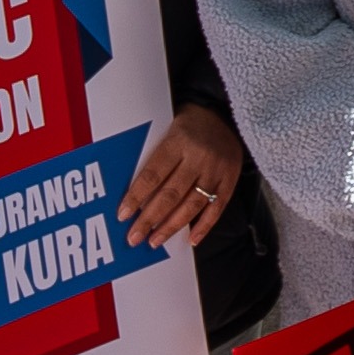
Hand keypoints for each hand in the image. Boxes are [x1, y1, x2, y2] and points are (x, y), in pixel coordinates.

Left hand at [117, 111, 251, 248]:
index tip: (123, 215)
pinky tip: (191, 240)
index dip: (136, 197)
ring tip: (155, 241)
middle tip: (134, 237)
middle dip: (150, 219)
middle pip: (170, 194)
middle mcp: (198, 157)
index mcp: (178, 142)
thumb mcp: (167, 131)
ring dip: (171, 226)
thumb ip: (155, 159)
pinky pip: (217, 208)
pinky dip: (204, 226)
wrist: (224, 113)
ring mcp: (216, 170)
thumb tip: (136, 196)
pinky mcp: (230, 179)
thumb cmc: (188, 126)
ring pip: (192, 204)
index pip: (152, 174)